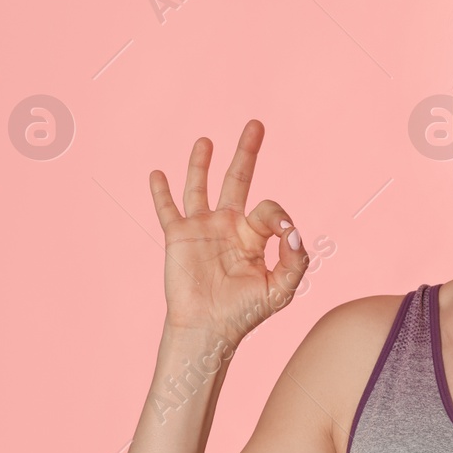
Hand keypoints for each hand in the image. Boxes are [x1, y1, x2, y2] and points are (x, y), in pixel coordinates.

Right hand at [148, 119, 308, 345]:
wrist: (209, 328)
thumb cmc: (245, 313)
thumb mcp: (281, 289)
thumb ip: (295, 260)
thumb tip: (293, 231)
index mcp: (255, 236)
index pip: (269, 208)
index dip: (277, 215)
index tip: (281, 232)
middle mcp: (229, 226)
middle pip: (238, 179)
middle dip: (247, 152)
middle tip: (257, 124)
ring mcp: (202, 228)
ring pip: (200, 186)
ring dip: (202, 162)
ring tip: (206, 140)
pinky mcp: (178, 236)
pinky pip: (167, 208)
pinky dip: (161, 191)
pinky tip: (157, 173)